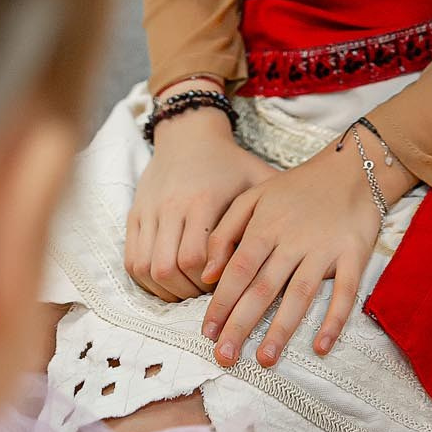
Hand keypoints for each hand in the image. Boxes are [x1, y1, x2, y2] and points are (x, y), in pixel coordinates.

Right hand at [125, 109, 277, 301]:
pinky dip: (146, 280)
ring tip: (187, 293)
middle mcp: (171, 206)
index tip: (225, 287)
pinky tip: (166, 283)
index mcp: (203, 199)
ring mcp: (149, 211)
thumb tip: (300, 241)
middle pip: (168, 267)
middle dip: (187, 292)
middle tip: (207, 298)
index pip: (196, 257)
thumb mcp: (255, 178)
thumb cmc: (229, 162)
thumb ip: (274, 208)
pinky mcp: (135, 214)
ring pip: (146, 267)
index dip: (208, 282)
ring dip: (165, 289)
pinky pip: (131, 259)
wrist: (189, 133)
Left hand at [199, 138, 404, 368]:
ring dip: (282, 329)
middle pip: (263, 287)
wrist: (351, 168)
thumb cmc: (297, 187)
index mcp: (266, 226)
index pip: (238, 270)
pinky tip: (321, 347)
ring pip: (299, 294)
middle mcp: (292, 240)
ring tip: (265, 359)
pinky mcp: (353, 253)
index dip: (221, 302)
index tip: (207, 333)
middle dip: (241, 324)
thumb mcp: (254, 196)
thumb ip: (226, 231)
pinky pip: (345, 291)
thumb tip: (206, 275)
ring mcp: (324, 248)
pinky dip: (334, 319)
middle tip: (224, 357)